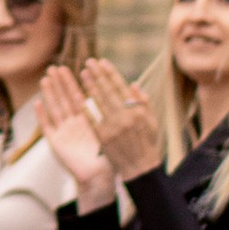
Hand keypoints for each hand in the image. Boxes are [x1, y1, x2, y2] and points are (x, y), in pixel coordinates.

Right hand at [34, 65, 113, 201]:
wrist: (99, 178)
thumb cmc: (110, 157)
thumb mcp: (115, 133)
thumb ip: (119, 114)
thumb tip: (130, 94)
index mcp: (88, 121)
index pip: (80, 97)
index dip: (77, 83)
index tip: (74, 70)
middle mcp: (74, 124)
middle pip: (65, 99)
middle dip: (61, 84)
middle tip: (56, 67)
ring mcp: (64, 132)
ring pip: (55, 108)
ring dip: (50, 93)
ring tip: (46, 78)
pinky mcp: (55, 143)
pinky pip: (47, 126)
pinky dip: (42, 115)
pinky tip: (38, 103)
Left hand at [83, 57, 163, 181]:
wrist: (140, 167)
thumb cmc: (146, 143)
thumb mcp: (151, 121)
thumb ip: (143, 102)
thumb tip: (133, 83)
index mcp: (138, 111)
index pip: (121, 87)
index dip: (110, 73)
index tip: (102, 62)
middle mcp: (126, 117)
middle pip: (108, 91)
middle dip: (98, 75)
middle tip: (88, 62)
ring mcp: (113, 127)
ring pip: (99, 102)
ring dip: (90, 86)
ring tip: (83, 73)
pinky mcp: (103, 137)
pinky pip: (92, 119)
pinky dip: (85, 107)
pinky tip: (77, 96)